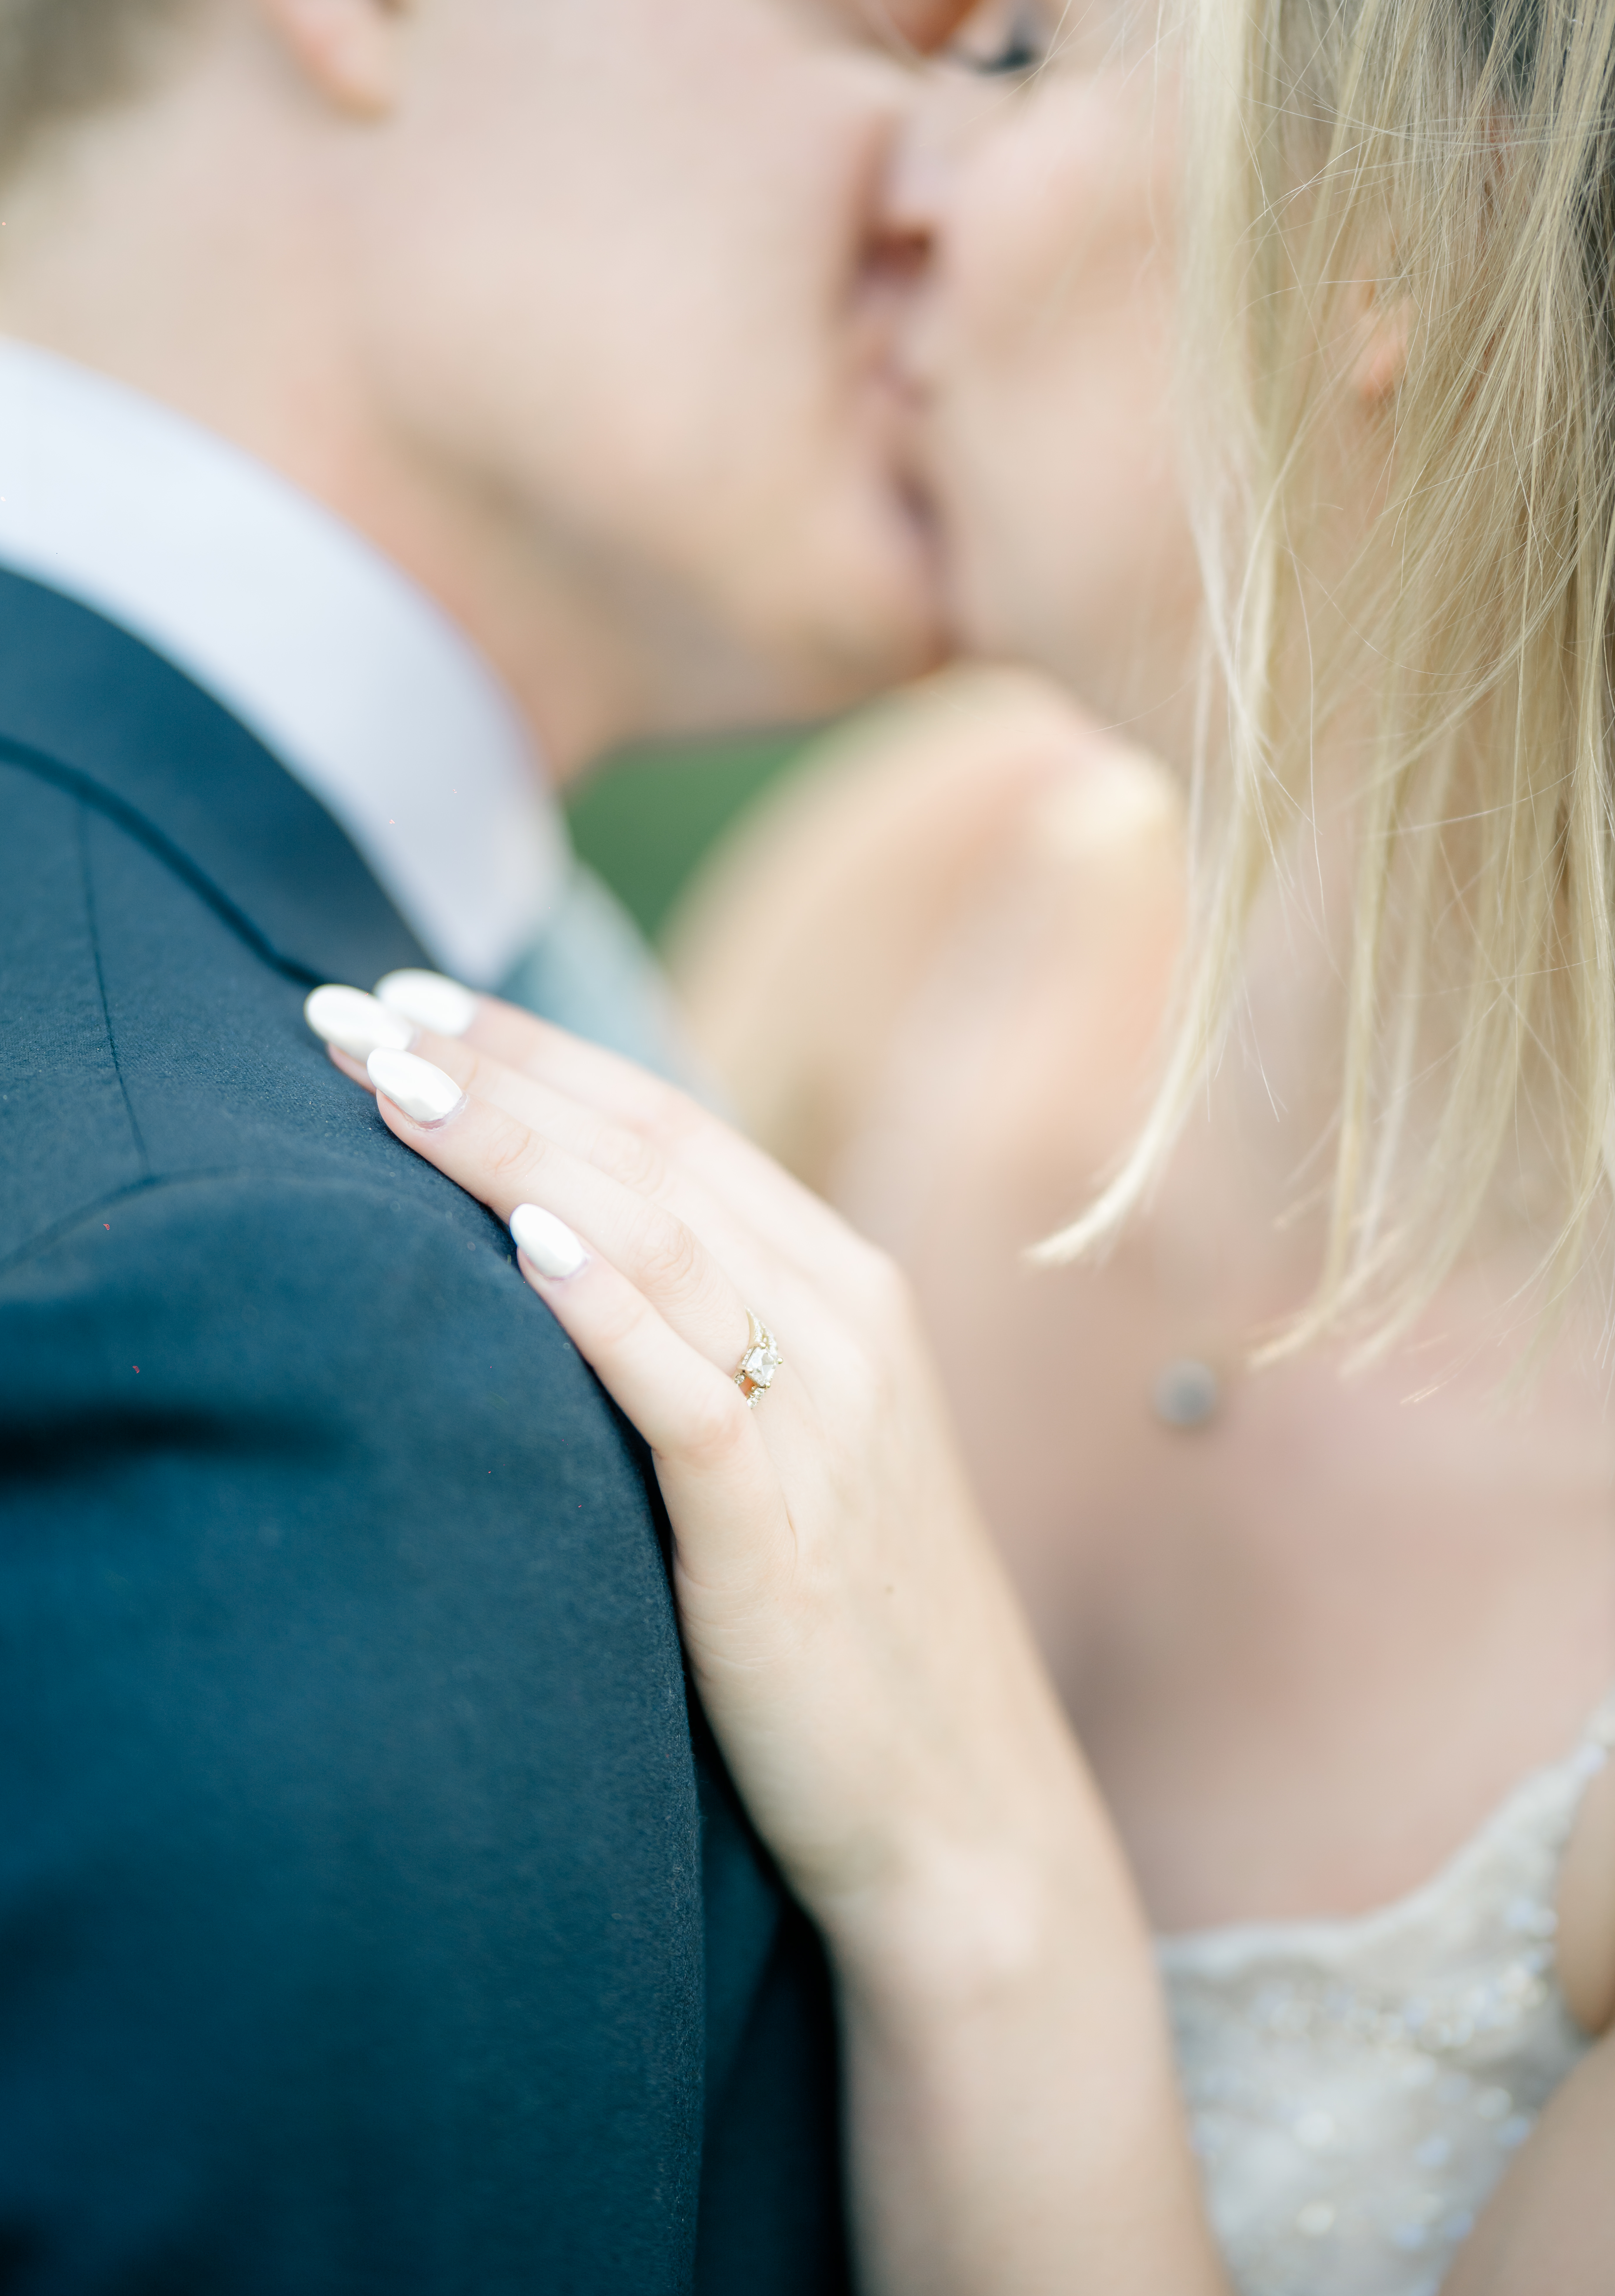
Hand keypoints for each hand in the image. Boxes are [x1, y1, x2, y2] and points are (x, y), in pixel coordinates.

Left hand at [307, 983, 1085, 1973]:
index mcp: (843, 1289)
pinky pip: (687, 1391)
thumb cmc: (850, 1628)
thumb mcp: (791, 1448)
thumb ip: (705, 1339)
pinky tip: (519, 1240)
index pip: (665, 1126)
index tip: (402, 1004)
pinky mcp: (784, 1535)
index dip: (532, 1053)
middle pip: (646, 1154)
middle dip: (491, 1071)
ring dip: (514, 1150)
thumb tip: (556, 1255)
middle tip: (345, 1012)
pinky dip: (604, 1304)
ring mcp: (824, 1424)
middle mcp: (844, 1324)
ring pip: (657, 1240)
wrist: (961, 1817)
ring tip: (385, 1082)